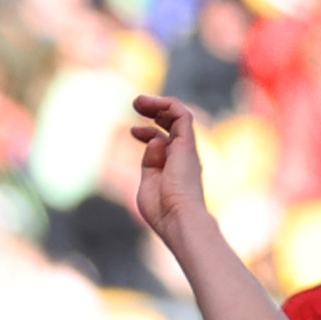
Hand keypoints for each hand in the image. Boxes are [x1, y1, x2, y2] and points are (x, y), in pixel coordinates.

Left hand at [126, 94, 207, 245]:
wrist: (179, 219)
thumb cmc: (162, 210)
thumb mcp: (149, 184)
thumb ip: (149, 163)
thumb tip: (154, 141)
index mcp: (173, 167)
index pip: (163, 141)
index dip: (147, 132)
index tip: (133, 130)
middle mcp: (183, 155)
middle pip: (172, 125)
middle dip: (154, 111)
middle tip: (136, 103)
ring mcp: (186, 149)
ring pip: (178, 115)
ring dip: (159, 104)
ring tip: (139, 100)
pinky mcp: (187, 144)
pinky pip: (182, 115)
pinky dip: (167, 105)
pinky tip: (151, 104)